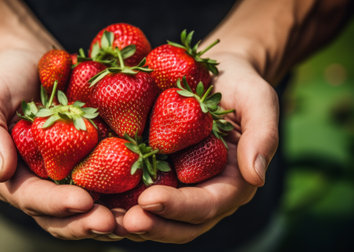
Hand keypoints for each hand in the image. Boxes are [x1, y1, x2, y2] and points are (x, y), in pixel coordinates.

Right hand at [0, 49, 116, 239]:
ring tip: (135, 220)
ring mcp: (68, 178)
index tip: (84, 201)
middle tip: (113, 223)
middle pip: (62, 216)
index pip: (32, 200)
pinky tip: (146, 198)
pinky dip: (125, 198)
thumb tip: (1, 171)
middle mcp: (42, 184)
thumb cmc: (6, 79)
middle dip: (86, 222)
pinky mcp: (91, 165)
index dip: (57, 205)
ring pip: (88, 210)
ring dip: (110, 219)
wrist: (34, 64)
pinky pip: (109, 187)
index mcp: (13, 176)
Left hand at [115, 52, 278, 242]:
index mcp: (231, 183)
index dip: (179, 207)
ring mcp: (179, 186)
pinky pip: (137, 194)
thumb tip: (256, 175)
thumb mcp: (258, 100)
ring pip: (156, 218)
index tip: (149, 201)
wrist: (215, 74)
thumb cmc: (239, 84)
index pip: (206, 205)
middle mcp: (204, 192)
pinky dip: (118, 201)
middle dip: (152, 226)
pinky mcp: (157, 173)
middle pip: (180, 224)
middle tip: (121, 222)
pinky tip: (95, 196)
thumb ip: (263, 135)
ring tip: (101, 218)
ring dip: (129, 223)